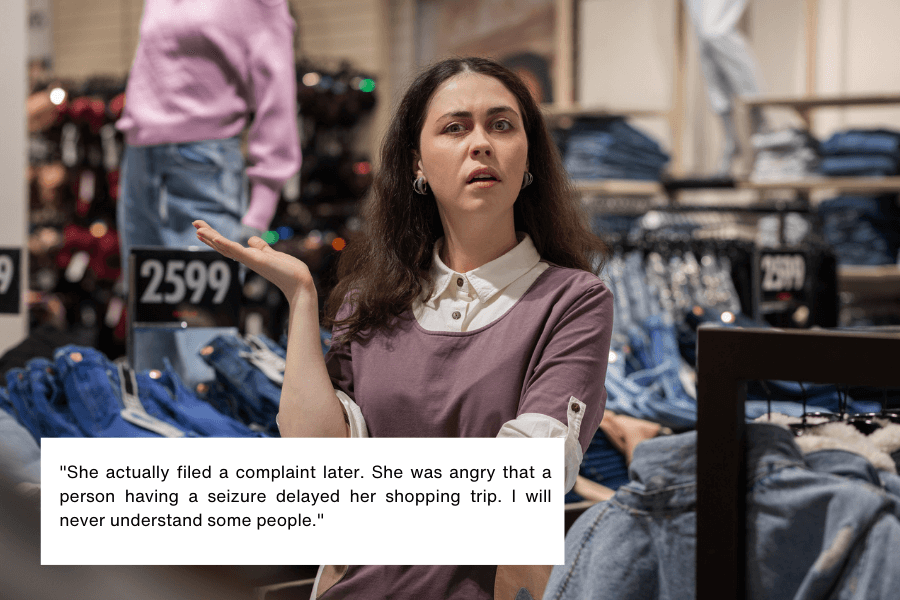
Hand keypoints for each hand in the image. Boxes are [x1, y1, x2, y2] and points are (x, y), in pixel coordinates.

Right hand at [193, 220, 313, 304]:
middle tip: (194, 224)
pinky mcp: (255, 260)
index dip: (214, 237)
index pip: (228, 246)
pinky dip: (225, 244)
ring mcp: (249, 260)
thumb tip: (251, 240)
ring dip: (211, 238)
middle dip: (208, 235)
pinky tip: (215, 237)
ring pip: (226, 247)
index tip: (202, 229)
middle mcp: (246, 259)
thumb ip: (261, 247)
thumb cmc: (288, 271)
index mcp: (249, 257)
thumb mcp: (271, 254)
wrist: (299, 282)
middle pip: (222, 246)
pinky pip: (237, 251)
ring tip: (198, 229)